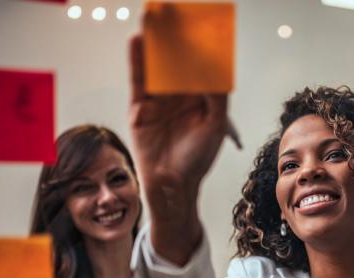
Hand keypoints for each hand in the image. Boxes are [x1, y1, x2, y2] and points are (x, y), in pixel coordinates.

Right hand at [129, 35, 227, 228]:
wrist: (173, 183)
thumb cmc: (197, 158)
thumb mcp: (214, 125)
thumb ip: (216, 96)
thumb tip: (216, 66)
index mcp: (199, 99)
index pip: (199, 66)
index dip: (199, 46)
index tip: (201, 23)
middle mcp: (178, 97)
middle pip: (176, 62)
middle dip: (175, 38)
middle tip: (175, 12)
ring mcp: (158, 101)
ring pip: (156, 67)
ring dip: (155, 43)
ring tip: (154, 17)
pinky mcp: (140, 108)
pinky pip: (138, 80)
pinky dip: (137, 61)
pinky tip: (138, 41)